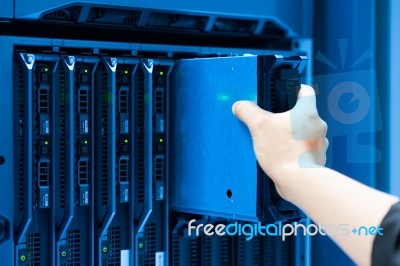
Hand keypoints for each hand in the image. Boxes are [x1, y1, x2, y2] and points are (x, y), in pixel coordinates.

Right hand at [232, 84, 327, 198]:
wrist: (298, 181)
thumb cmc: (285, 152)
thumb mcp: (259, 126)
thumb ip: (248, 111)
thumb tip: (240, 106)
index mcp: (307, 112)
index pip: (306, 91)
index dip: (296, 90)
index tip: (288, 93)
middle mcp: (317, 126)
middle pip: (302, 114)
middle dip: (287, 118)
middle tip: (272, 122)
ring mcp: (318, 144)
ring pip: (303, 134)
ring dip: (291, 136)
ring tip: (275, 142)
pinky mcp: (315, 159)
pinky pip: (303, 150)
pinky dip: (293, 151)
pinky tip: (280, 156)